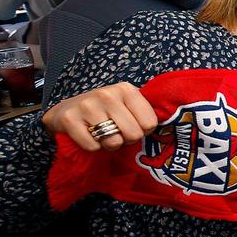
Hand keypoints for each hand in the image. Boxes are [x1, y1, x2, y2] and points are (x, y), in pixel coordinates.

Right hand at [42, 82, 159, 151]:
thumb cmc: (104, 110)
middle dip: (126, 139)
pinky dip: (92, 147)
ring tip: (101, 134)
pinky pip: (93, 147)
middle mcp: (107, 94)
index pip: (150, 123)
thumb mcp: (126, 105)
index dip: (142, 131)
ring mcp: (87, 105)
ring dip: (109, 144)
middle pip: (133, 134)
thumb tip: (172, 129)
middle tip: (115, 132)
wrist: (65, 110)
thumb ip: (145, 113)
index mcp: (126, 89)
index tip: (132, 126)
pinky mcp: (69, 119)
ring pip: (113, 142)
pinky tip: (87, 135)